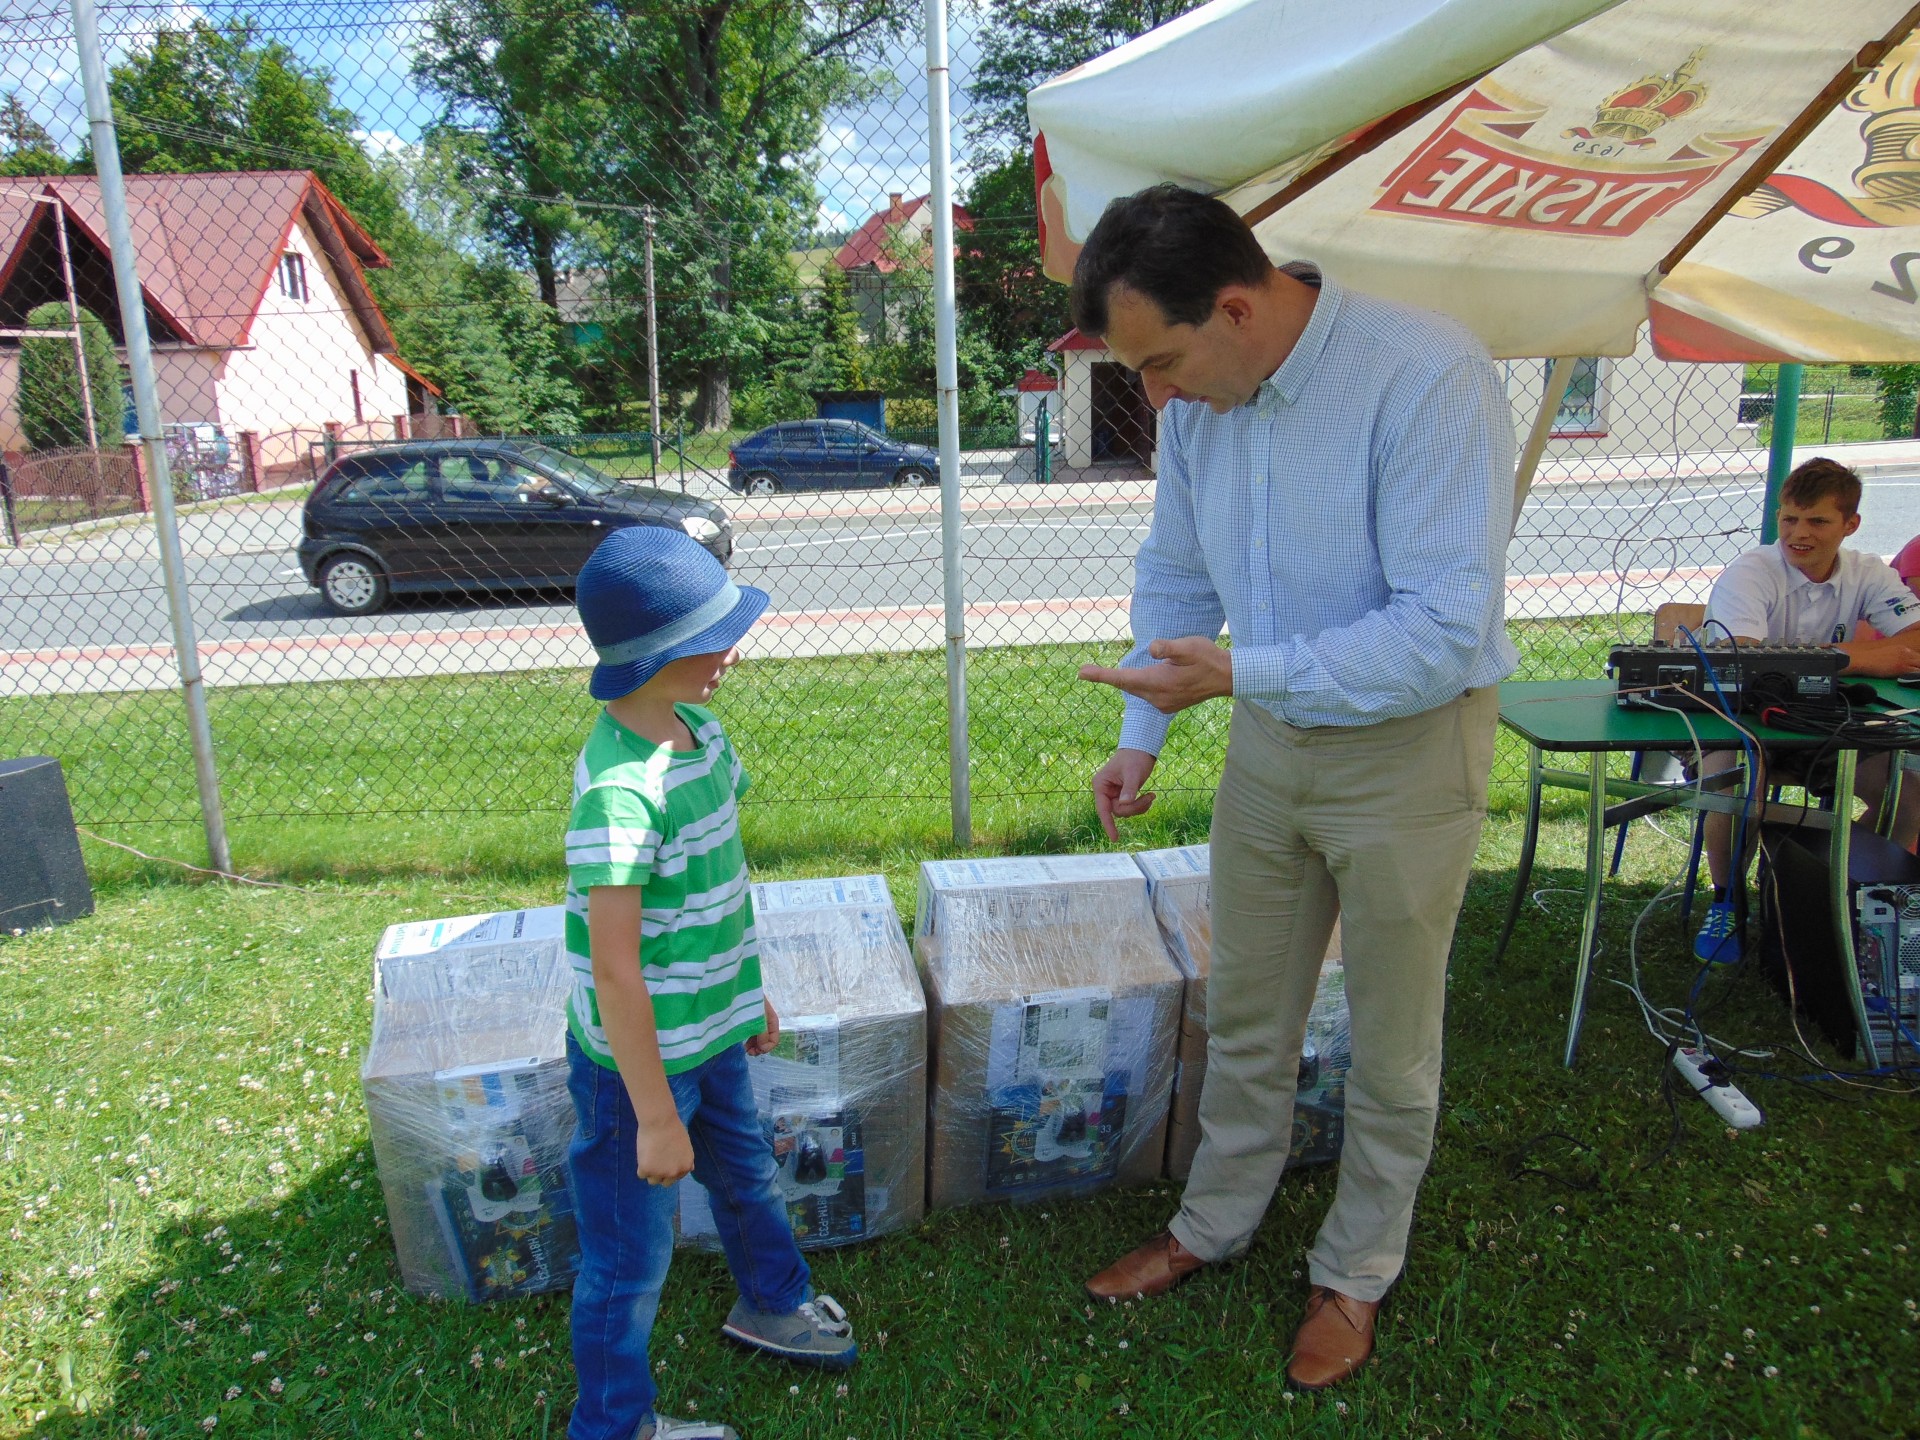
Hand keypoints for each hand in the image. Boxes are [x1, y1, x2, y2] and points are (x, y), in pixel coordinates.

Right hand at [634, 1114, 693, 1186]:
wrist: (660, 1121)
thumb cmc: (672, 1128)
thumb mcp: (686, 1145)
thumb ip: (686, 1159)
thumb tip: (690, 1169)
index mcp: (686, 1167)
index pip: (676, 1177)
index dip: (669, 1168)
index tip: (664, 1159)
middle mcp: (674, 1173)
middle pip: (665, 1183)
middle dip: (661, 1174)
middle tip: (656, 1160)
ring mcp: (660, 1173)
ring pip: (652, 1181)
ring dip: (650, 1171)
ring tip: (649, 1156)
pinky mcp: (647, 1170)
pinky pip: (641, 1174)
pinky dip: (641, 1165)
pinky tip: (644, 1153)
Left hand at [744, 997, 780, 1055]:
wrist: (740, 989)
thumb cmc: (751, 1003)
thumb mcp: (759, 1019)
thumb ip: (763, 1034)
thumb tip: (763, 1048)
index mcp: (772, 1022)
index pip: (774, 1040)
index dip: (767, 1047)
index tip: (756, 1050)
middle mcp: (767, 1024)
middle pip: (767, 1041)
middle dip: (760, 1048)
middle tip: (749, 1052)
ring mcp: (759, 1023)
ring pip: (760, 1040)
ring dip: (755, 1047)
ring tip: (746, 1049)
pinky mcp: (750, 1022)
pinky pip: (753, 1036)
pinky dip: (750, 1042)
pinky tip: (744, 1044)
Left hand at [1078, 637, 1232, 714]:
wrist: (1227, 678)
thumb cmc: (1208, 658)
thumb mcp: (1189, 646)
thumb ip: (1169, 648)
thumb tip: (1152, 648)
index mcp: (1159, 682)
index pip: (1123, 678)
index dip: (1101, 675)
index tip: (1081, 673)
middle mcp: (1157, 697)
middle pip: (1127, 685)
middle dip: (1108, 677)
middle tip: (1084, 671)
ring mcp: (1163, 704)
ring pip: (1137, 690)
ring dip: (1128, 680)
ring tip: (1116, 673)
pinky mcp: (1168, 705)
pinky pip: (1147, 694)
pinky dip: (1141, 685)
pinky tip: (1149, 676)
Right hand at [1089, 747, 1158, 841]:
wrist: (1141, 748)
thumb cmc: (1135, 757)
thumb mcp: (1133, 773)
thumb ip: (1129, 789)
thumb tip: (1124, 804)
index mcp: (1101, 785)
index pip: (1103, 809)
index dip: (1108, 824)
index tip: (1115, 838)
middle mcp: (1105, 791)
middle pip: (1118, 811)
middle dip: (1135, 808)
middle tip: (1151, 797)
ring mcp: (1113, 794)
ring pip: (1125, 811)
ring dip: (1140, 807)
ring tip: (1152, 796)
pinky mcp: (1122, 795)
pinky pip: (1131, 808)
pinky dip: (1141, 805)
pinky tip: (1150, 797)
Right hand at [1837, 635, 1919, 676]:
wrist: (1862, 659)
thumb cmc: (1868, 659)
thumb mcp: (1885, 654)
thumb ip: (1895, 657)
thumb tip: (1898, 664)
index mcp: (1902, 648)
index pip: (1917, 656)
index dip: (1918, 663)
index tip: (1916, 667)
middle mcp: (1906, 652)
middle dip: (1919, 666)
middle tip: (1916, 672)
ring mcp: (1905, 659)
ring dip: (1918, 670)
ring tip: (1915, 675)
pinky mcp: (1902, 667)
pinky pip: (1917, 672)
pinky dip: (1917, 675)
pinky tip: (1915, 679)